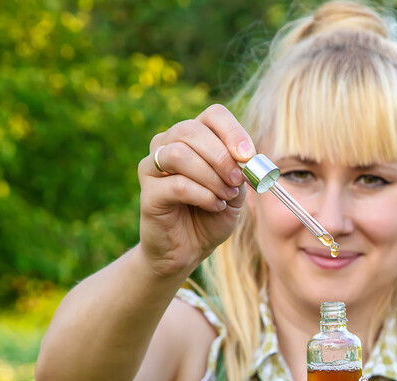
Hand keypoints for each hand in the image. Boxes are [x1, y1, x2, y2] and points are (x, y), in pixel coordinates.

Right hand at [137, 104, 255, 279]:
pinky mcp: (148, 192)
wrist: (188, 250)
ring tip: (225, 195)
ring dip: (211, 176)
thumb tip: (246, 158)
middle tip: (237, 180)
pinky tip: (213, 206)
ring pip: (180, 153)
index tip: (248, 155)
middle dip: (222, 156)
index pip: (213, 115)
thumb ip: (240, 171)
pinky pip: (177, 184)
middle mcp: (167, 144)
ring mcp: (152, 167)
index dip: (232, 131)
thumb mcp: (235, 191)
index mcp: (193, 138)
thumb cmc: (210, 215)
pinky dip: (203, 195)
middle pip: (192, 129)